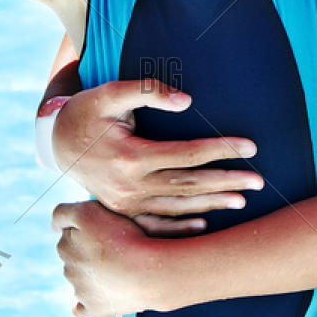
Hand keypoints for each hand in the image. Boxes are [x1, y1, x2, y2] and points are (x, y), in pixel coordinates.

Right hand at [50, 79, 262, 235]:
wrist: (56, 142)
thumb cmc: (87, 111)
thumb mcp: (110, 93)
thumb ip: (148, 90)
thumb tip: (188, 101)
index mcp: (130, 156)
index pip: (187, 154)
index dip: (221, 149)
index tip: (251, 146)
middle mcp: (130, 185)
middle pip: (189, 185)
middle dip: (227, 181)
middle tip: (259, 180)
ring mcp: (126, 203)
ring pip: (178, 207)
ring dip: (212, 203)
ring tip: (242, 200)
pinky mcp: (122, 211)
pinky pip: (157, 223)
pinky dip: (182, 226)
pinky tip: (204, 224)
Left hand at [54, 200, 162, 316]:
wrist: (146, 272)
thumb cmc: (120, 238)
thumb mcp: (88, 211)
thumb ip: (63, 213)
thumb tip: (53, 226)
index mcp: (64, 247)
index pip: (70, 233)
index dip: (88, 228)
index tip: (104, 228)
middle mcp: (68, 270)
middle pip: (75, 256)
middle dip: (88, 251)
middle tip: (113, 246)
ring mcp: (80, 291)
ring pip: (80, 280)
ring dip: (92, 274)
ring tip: (117, 267)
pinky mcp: (93, 308)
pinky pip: (81, 307)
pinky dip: (86, 302)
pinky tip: (95, 295)